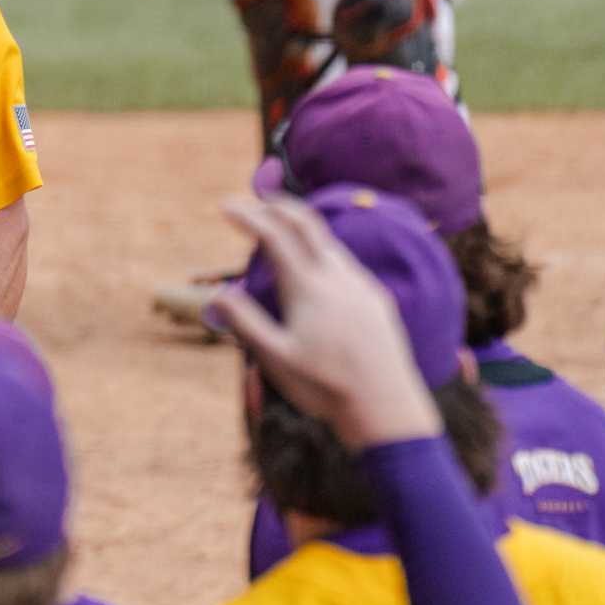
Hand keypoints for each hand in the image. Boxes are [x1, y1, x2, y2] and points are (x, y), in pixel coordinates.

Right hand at [206, 197, 440, 447]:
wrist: (386, 406)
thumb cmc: (326, 386)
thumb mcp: (275, 358)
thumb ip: (245, 322)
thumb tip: (218, 292)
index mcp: (308, 287)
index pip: (274, 236)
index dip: (248, 216)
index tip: (225, 206)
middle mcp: (337, 277)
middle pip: (306, 223)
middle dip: (278, 205)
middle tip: (255, 199)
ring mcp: (360, 286)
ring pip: (328, 241)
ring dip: (301, 226)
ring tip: (281, 226)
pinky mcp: (376, 299)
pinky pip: (345, 261)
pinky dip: (321, 248)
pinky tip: (316, 265)